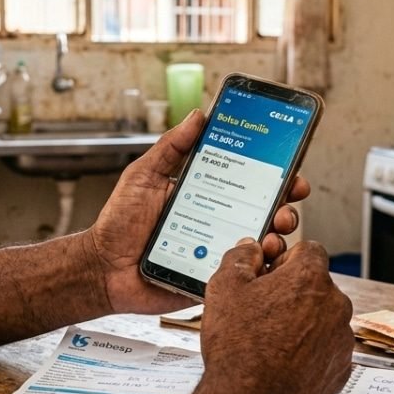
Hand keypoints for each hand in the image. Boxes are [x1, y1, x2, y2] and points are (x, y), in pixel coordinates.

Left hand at [82, 110, 310, 313]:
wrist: (102, 267)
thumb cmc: (119, 222)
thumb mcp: (144, 175)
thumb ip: (172, 147)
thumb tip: (199, 115)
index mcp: (208, 195)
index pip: (251, 183)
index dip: (277, 177)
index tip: (291, 171)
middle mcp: (219, 222)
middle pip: (266, 214)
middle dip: (285, 208)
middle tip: (285, 206)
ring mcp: (218, 252)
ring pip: (261, 246)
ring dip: (277, 238)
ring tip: (271, 235)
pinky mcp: (212, 279)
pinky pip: (244, 276)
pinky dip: (260, 270)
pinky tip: (261, 262)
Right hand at [199, 240, 353, 393]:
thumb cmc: (237, 347)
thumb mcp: (225, 287)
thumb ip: (240, 257)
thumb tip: (250, 248)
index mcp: (310, 278)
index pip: (309, 251)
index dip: (285, 261)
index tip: (269, 277)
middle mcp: (335, 305)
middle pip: (316, 287)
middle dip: (293, 294)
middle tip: (262, 312)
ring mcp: (341, 339)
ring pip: (322, 319)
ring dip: (302, 324)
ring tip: (270, 342)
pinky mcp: (341, 368)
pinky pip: (326, 349)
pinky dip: (309, 352)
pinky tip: (283, 362)